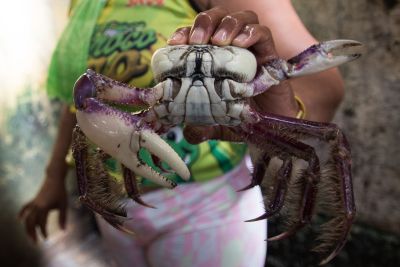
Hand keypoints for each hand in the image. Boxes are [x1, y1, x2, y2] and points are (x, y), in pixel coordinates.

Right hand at [18, 169, 67, 242]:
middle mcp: (37, 206)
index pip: (41, 223)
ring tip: (30, 236)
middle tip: (36, 242)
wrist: (55, 178)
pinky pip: (25, 207)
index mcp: (44, 207)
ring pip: (27, 217)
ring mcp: (34, 203)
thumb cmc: (61, 192)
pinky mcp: (34, 200)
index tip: (46, 239)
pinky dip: (22, 213)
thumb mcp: (64, 205)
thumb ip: (63, 218)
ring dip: (27, 227)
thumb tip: (64, 231)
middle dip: (32, 233)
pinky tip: (19, 219)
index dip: (43, 232)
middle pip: (31, 222)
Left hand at [167, 6, 299, 143]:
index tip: (174, 43)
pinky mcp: (271, 55)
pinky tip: (241, 43)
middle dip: (205, 23)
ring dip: (227, 24)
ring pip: (242, 18)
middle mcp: (234, 49)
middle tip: (198, 41)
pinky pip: (264, 33)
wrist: (275, 126)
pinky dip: (251, 33)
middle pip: (219, 18)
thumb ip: (204, 128)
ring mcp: (253, 50)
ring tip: (219, 41)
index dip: (185, 33)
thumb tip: (190, 133)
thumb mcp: (219, 125)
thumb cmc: (245, 119)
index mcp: (216, 59)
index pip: (198, 35)